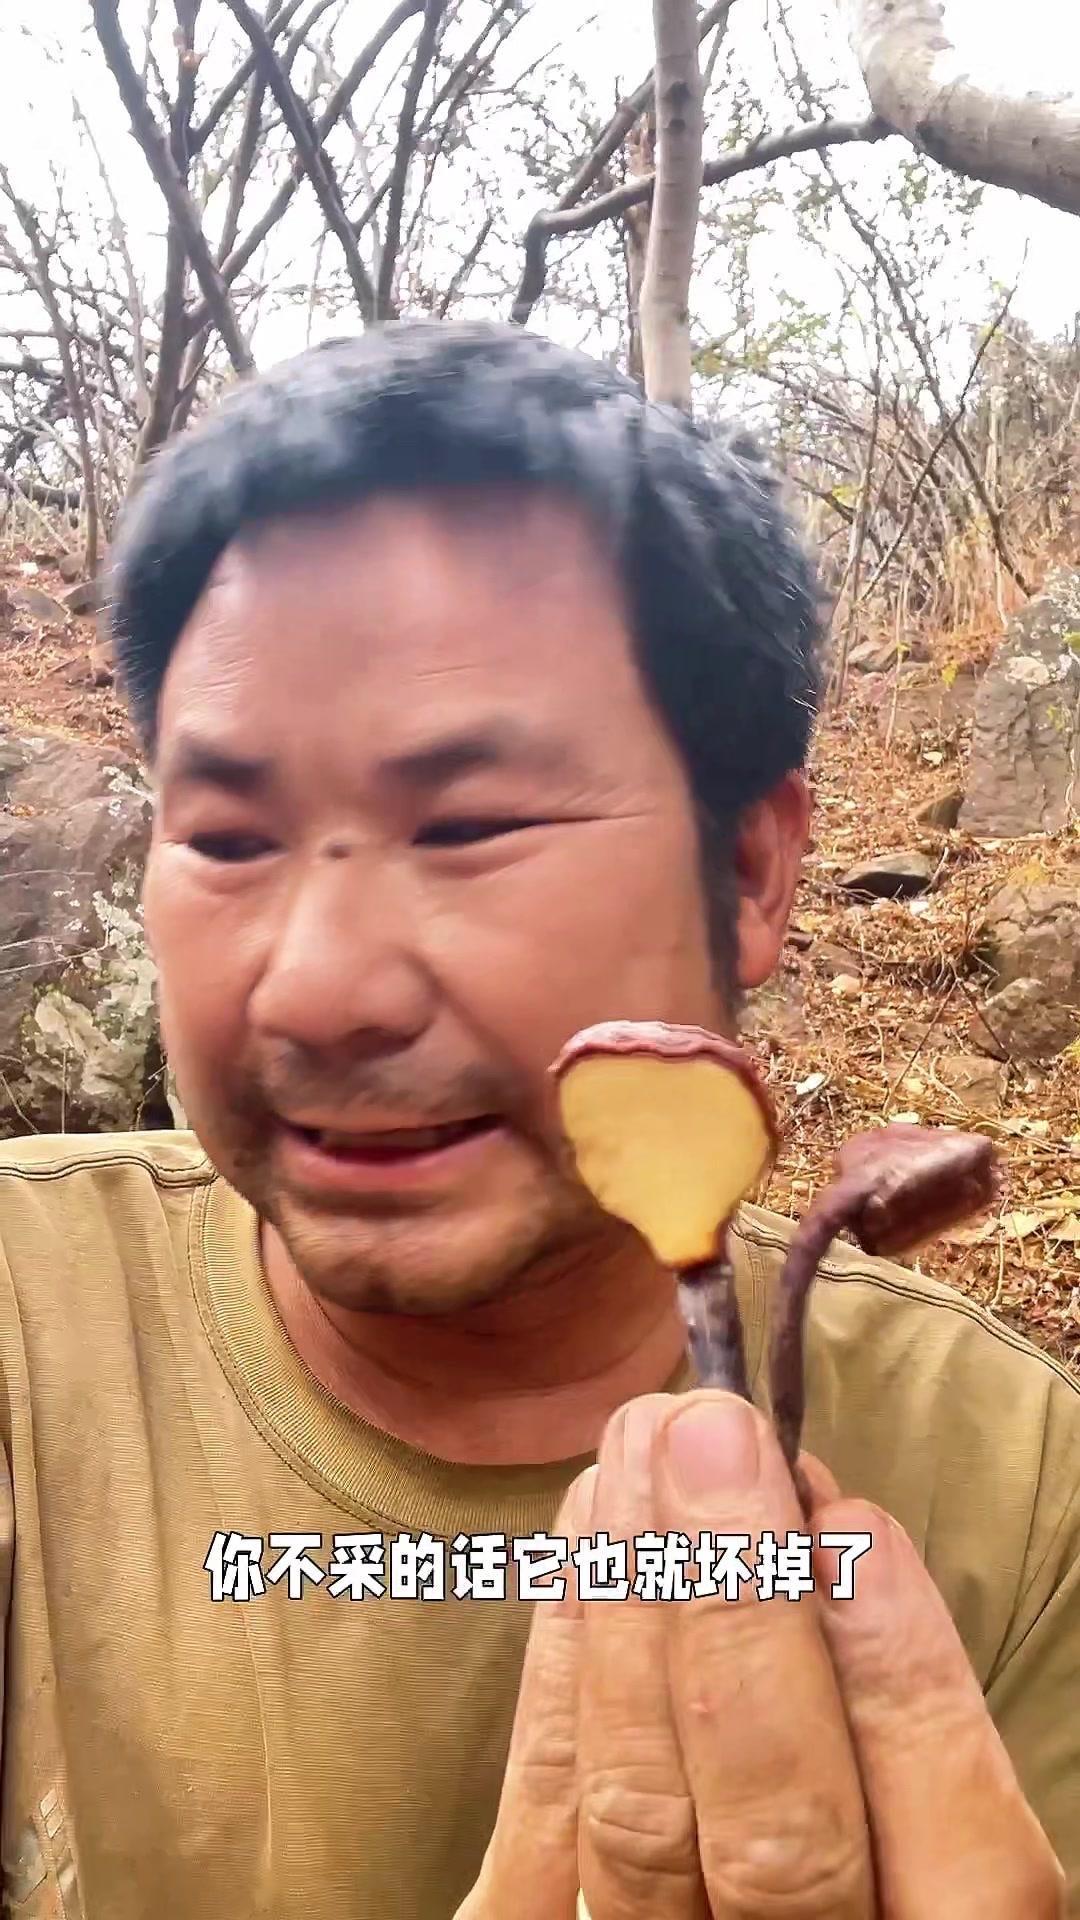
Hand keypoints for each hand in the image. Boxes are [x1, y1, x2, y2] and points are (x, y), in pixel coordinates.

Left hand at [458, 1390, 1063, 1917]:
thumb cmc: (848, 1866)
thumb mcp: (922, 1835)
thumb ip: (901, 1726)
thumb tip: (832, 1539)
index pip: (965, 1861)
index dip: (906, 1682)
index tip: (853, 1516)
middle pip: (781, 1838)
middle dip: (738, 1610)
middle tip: (709, 1432)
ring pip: (640, 1813)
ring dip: (635, 1600)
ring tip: (637, 1447)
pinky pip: (541, 1809)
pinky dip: (563, 1654)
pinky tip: (583, 1531)